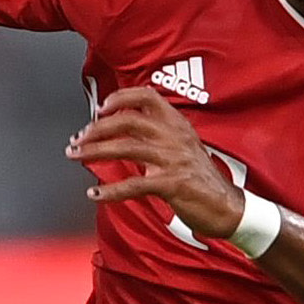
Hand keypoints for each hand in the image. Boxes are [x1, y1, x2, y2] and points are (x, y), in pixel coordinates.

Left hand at [69, 86, 247, 239]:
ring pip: (126, 148)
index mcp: (177, 124)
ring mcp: (173, 159)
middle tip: (78, 138)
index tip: (100, 108)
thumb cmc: (200, 177)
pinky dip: (110, 190)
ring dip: (95, 151)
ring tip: (75, 155)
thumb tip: (122, 128)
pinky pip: (134, 184)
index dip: (120, 99)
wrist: (227, 206)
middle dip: (96, 129)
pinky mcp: (171, 184)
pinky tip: (95, 193)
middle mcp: (174, 137)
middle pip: (128, 121)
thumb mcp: (183, 146)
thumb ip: (158, 134)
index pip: (147, 97)